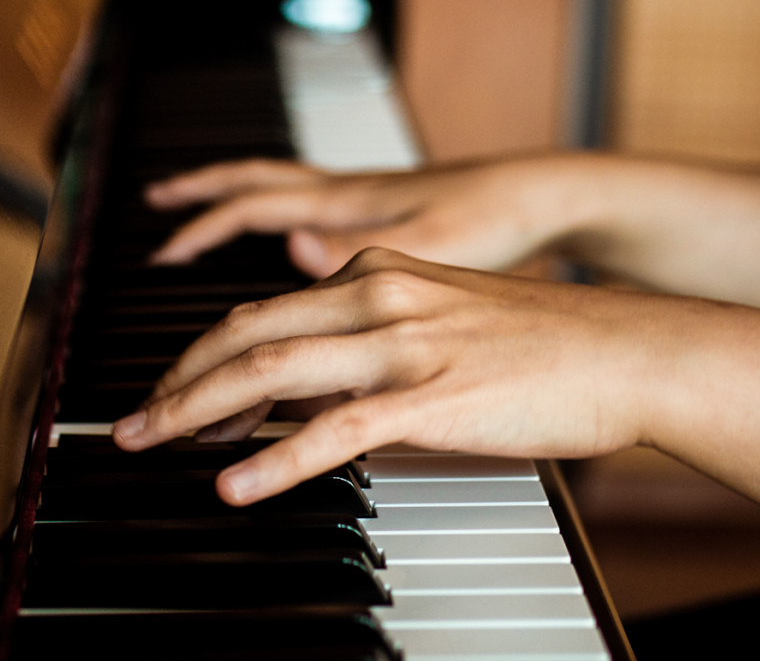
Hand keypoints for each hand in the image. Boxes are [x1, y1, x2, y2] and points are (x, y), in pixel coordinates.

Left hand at [113, 247, 672, 504]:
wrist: (627, 347)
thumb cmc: (544, 339)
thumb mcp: (443, 313)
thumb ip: (371, 336)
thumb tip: (312, 385)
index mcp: (379, 274)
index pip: (264, 311)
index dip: (201, 353)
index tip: (169, 389)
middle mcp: (379, 297)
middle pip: (247, 335)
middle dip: (176, 381)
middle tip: (132, 423)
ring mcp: (403, 345)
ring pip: (271, 373)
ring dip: (198, 412)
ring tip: (153, 445)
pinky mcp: (430, 398)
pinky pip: (333, 432)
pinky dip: (275, 459)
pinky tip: (237, 485)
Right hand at [144, 155, 586, 276]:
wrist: (542, 197)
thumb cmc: (494, 220)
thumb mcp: (428, 246)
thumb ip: (355, 250)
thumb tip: (288, 247)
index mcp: (346, 200)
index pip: (251, 203)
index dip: (200, 229)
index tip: (161, 256)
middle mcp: (347, 191)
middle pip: (254, 180)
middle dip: (201, 192)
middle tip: (157, 202)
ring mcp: (365, 197)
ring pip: (281, 185)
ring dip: (235, 194)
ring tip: (205, 211)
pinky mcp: (386, 209)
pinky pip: (311, 201)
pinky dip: (280, 213)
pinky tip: (287, 238)